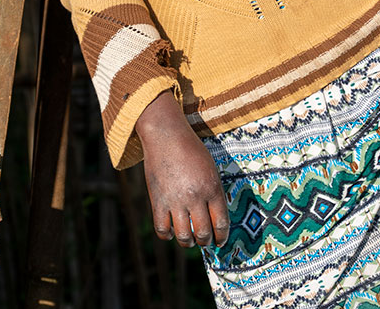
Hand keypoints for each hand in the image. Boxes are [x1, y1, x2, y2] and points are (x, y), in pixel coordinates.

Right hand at [136, 91, 229, 248]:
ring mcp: (175, 201)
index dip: (222, 236)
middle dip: (206, 241)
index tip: (220, 241)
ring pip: (184, 236)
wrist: (167, 137)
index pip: (221, 223)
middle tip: (205, 241)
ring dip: (189, 242)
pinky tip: (172, 232)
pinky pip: (162, 229)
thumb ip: (213, 192)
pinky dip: (168, 235)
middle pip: (203, 233)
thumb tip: (214, 216)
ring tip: (190, 240)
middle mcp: (195, 198)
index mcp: (212, 188)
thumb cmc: (192, 150)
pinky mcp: (158, 201)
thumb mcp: (211, 169)